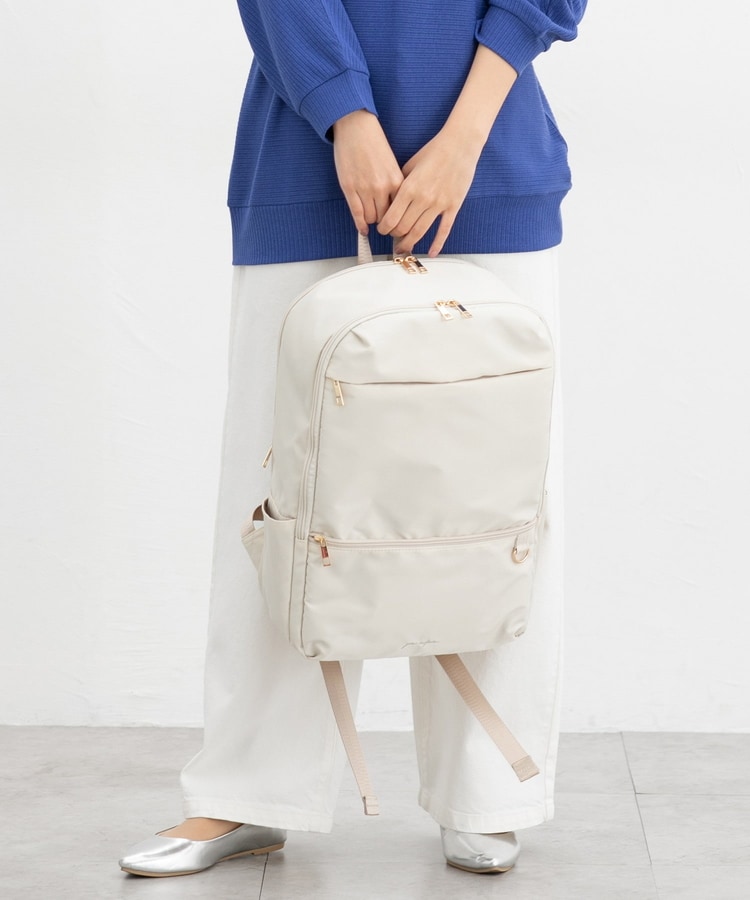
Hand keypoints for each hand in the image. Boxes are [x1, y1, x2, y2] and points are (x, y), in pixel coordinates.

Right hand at [332, 110, 403, 235]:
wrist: (356, 127)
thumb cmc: (374, 144)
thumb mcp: (392, 165)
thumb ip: (394, 186)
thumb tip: (397, 209)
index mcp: (396, 180)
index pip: (401, 211)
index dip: (400, 220)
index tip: (399, 226)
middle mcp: (381, 187)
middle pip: (387, 218)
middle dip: (386, 224)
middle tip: (385, 228)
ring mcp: (364, 189)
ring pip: (371, 218)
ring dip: (372, 222)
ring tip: (372, 221)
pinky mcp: (349, 188)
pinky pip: (357, 214)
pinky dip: (360, 225)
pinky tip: (363, 230)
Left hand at [376, 125, 481, 256]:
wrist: (460, 144)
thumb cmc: (434, 151)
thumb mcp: (410, 165)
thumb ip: (400, 185)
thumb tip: (391, 203)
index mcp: (409, 188)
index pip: (391, 218)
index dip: (384, 228)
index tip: (382, 229)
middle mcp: (423, 199)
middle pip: (403, 228)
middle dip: (395, 236)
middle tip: (393, 237)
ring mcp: (439, 204)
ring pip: (420, 232)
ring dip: (410, 243)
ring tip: (404, 248)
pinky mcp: (453, 206)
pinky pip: (444, 230)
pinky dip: (437, 244)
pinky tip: (431, 253)